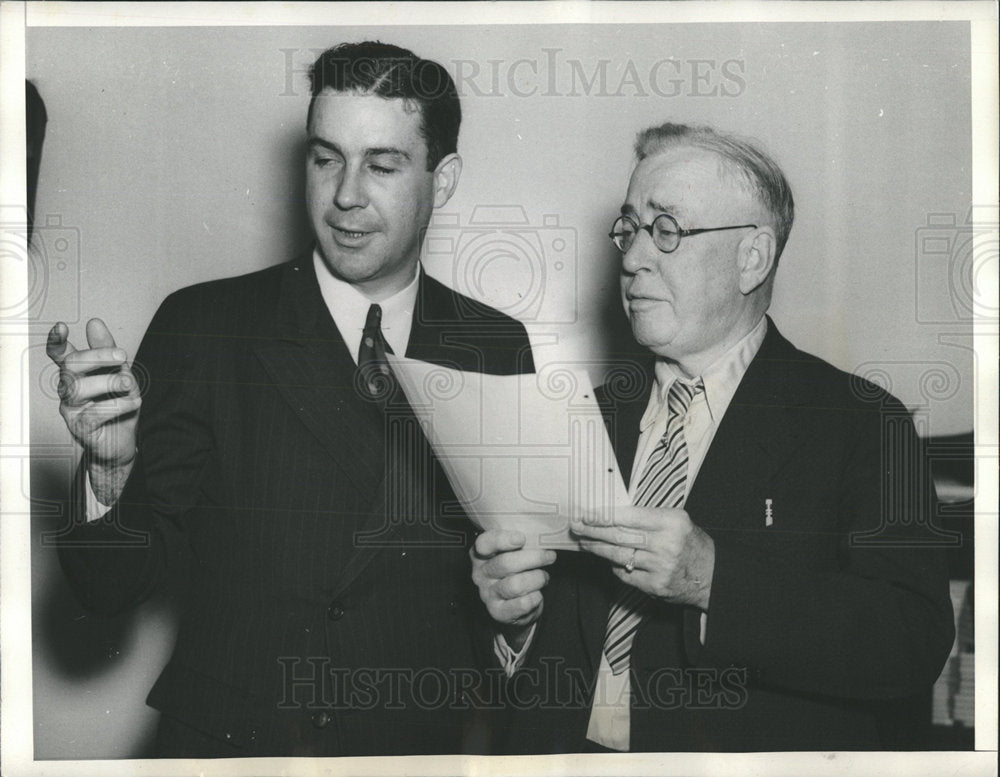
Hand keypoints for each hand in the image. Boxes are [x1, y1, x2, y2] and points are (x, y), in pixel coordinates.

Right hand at [47, 318, 140, 502]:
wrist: (125, 440)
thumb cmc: (120, 403)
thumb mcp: (120, 372)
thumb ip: (107, 350)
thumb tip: (94, 323)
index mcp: (77, 373)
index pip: (59, 354)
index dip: (56, 340)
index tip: (61, 326)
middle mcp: (68, 388)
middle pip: (71, 365)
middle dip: (98, 356)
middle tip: (123, 356)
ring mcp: (71, 408)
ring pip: (78, 389)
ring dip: (110, 382)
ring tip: (130, 385)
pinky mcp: (80, 428)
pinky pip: (93, 413)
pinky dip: (117, 405)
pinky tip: (132, 403)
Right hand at [470, 530, 556, 650]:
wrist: (513, 605)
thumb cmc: (516, 571)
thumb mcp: (513, 553)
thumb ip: (520, 543)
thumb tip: (541, 535)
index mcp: (481, 554)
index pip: (484, 543)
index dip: (502, 540)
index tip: (522, 539)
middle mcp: (481, 573)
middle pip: (506, 563)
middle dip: (534, 558)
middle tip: (550, 556)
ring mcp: (488, 594)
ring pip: (516, 585)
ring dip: (537, 579)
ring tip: (544, 577)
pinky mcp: (498, 612)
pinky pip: (522, 604)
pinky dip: (535, 597)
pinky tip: (537, 594)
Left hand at [571, 506, 714, 609]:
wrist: (712, 575)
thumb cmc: (689, 542)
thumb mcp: (676, 520)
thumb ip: (648, 517)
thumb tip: (611, 515)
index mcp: (671, 522)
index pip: (629, 517)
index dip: (604, 516)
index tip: (586, 514)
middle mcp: (665, 545)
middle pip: (619, 537)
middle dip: (593, 531)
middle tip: (576, 526)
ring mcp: (660, 567)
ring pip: (618, 556)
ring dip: (597, 549)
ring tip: (584, 542)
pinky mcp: (655, 586)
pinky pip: (625, 574)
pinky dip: (614, 566)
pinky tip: (607, 559)